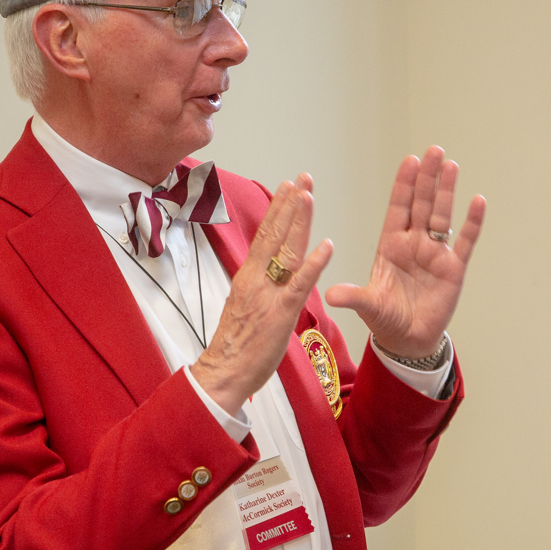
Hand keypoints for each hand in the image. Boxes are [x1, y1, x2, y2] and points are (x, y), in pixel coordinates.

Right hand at [191, 177, 333, 415]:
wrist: (223, 372)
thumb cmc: (236, 345)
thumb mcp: (245, 305)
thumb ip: (259, 285)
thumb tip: (270, 271)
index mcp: (248, 276)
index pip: (264, 234)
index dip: (278, 209)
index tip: (289, 186)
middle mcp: (256, 278)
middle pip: (274, 232)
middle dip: (290, 203)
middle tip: (303, 177)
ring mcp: (268, 293)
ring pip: (285, 250)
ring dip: (299, 221)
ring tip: (309, 194)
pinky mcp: (280, 312)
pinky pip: (300, 283)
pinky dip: (314, 263)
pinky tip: (327, 245)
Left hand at [325, 147, 485, 358]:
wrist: (408, 340)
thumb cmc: (385, 319)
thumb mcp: (368, 305)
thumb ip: (353, 297)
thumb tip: (331, 294)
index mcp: (391, 246)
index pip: (398, 208)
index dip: (404, 185)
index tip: (410, 161)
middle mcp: (414, 244)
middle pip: (422, 204)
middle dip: (427, 178)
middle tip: (434, 151)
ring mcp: (435, 254)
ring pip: (442, 216)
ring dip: (447, 191)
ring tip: (451, 165)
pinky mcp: (454, 269)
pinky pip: (465, 242)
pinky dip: (472, 222)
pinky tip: (477, 201)